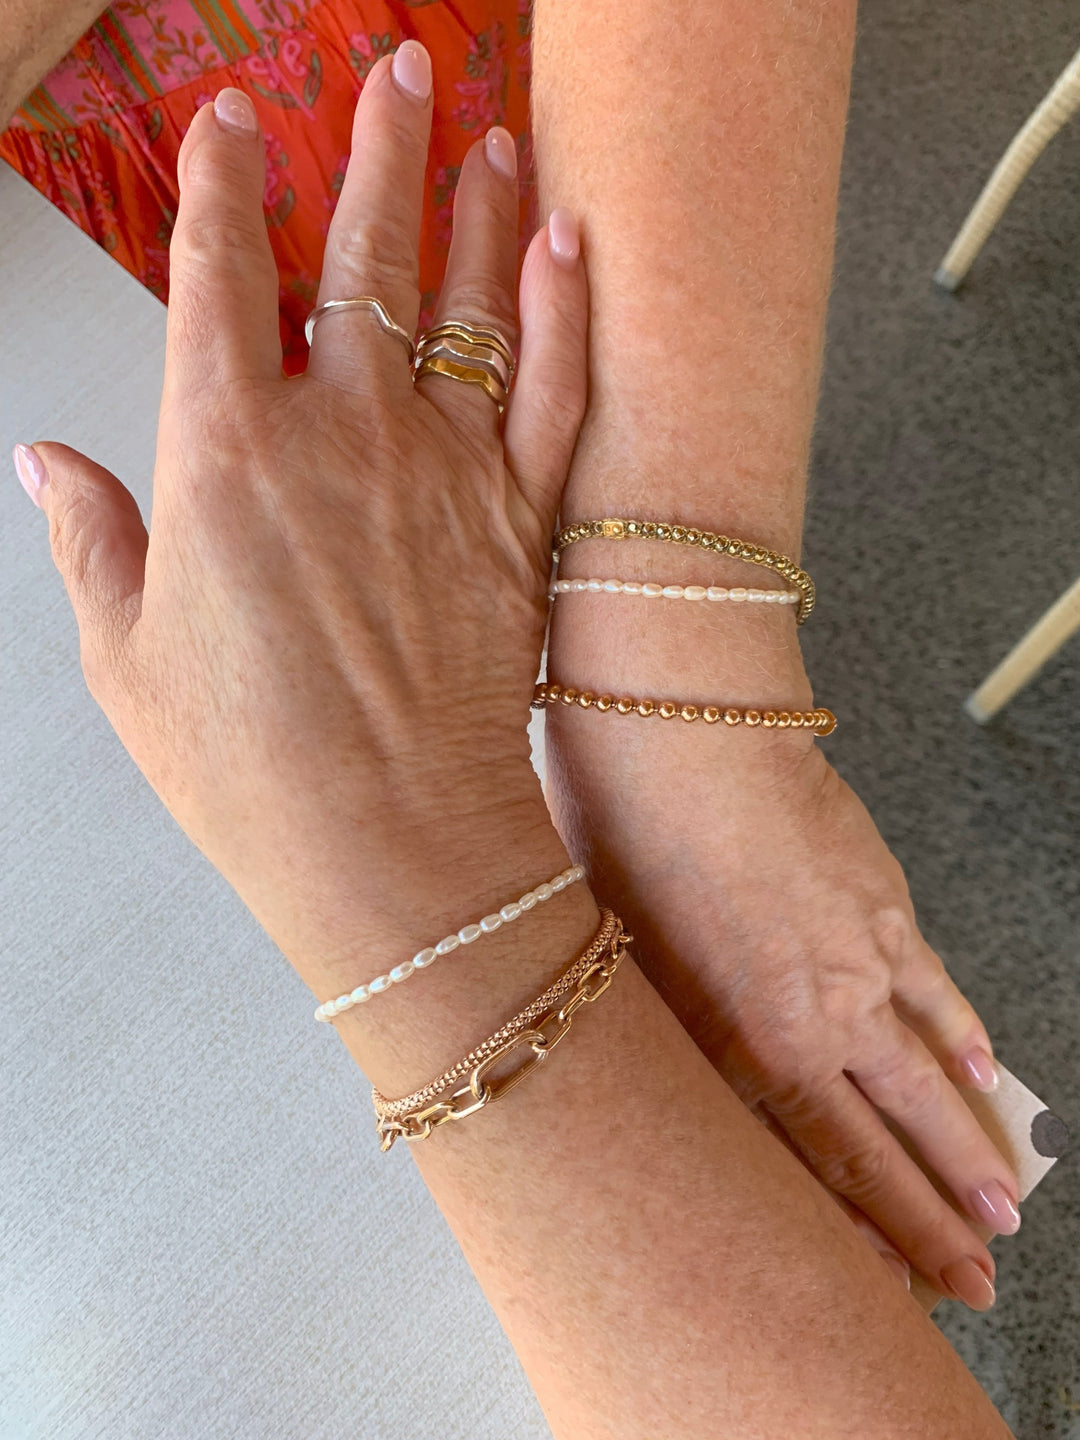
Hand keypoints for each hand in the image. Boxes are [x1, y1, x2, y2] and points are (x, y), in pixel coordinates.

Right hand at [15, 48, 586, 981]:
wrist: (394, 847)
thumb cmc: (255, 771)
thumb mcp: (126, 659)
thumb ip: (90, 541)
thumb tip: (43, 464)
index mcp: (223, 457)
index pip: (216, 276)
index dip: (218, 185)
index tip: (227, 122)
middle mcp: (341, 438)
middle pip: (360, 255)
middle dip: (374, 148)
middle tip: (394, 73)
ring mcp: (442, 472)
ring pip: (467, 302)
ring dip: (474, 205)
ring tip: (485, 132)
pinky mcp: (516, 522)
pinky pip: (553, 392)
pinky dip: (562, 312)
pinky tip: (563, 244)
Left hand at [546, 620, 1017, 1311]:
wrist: (679, 727)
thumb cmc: (621, 833)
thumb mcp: (620, 957)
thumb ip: (672, 1035)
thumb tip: (695, 1086)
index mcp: (738, 1043)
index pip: (824, 1167)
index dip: (876, 1235)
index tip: (912, 1286)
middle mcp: (813, 1017)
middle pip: (894, 1136)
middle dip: (941, 1216)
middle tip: (983, 1277)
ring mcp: (863, 959)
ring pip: (933, 1072)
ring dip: (973, 1142)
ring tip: (1007, 1198)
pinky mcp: (884, 900)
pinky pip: (938, 988)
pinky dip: (967, 1034)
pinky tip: (990, 1071)